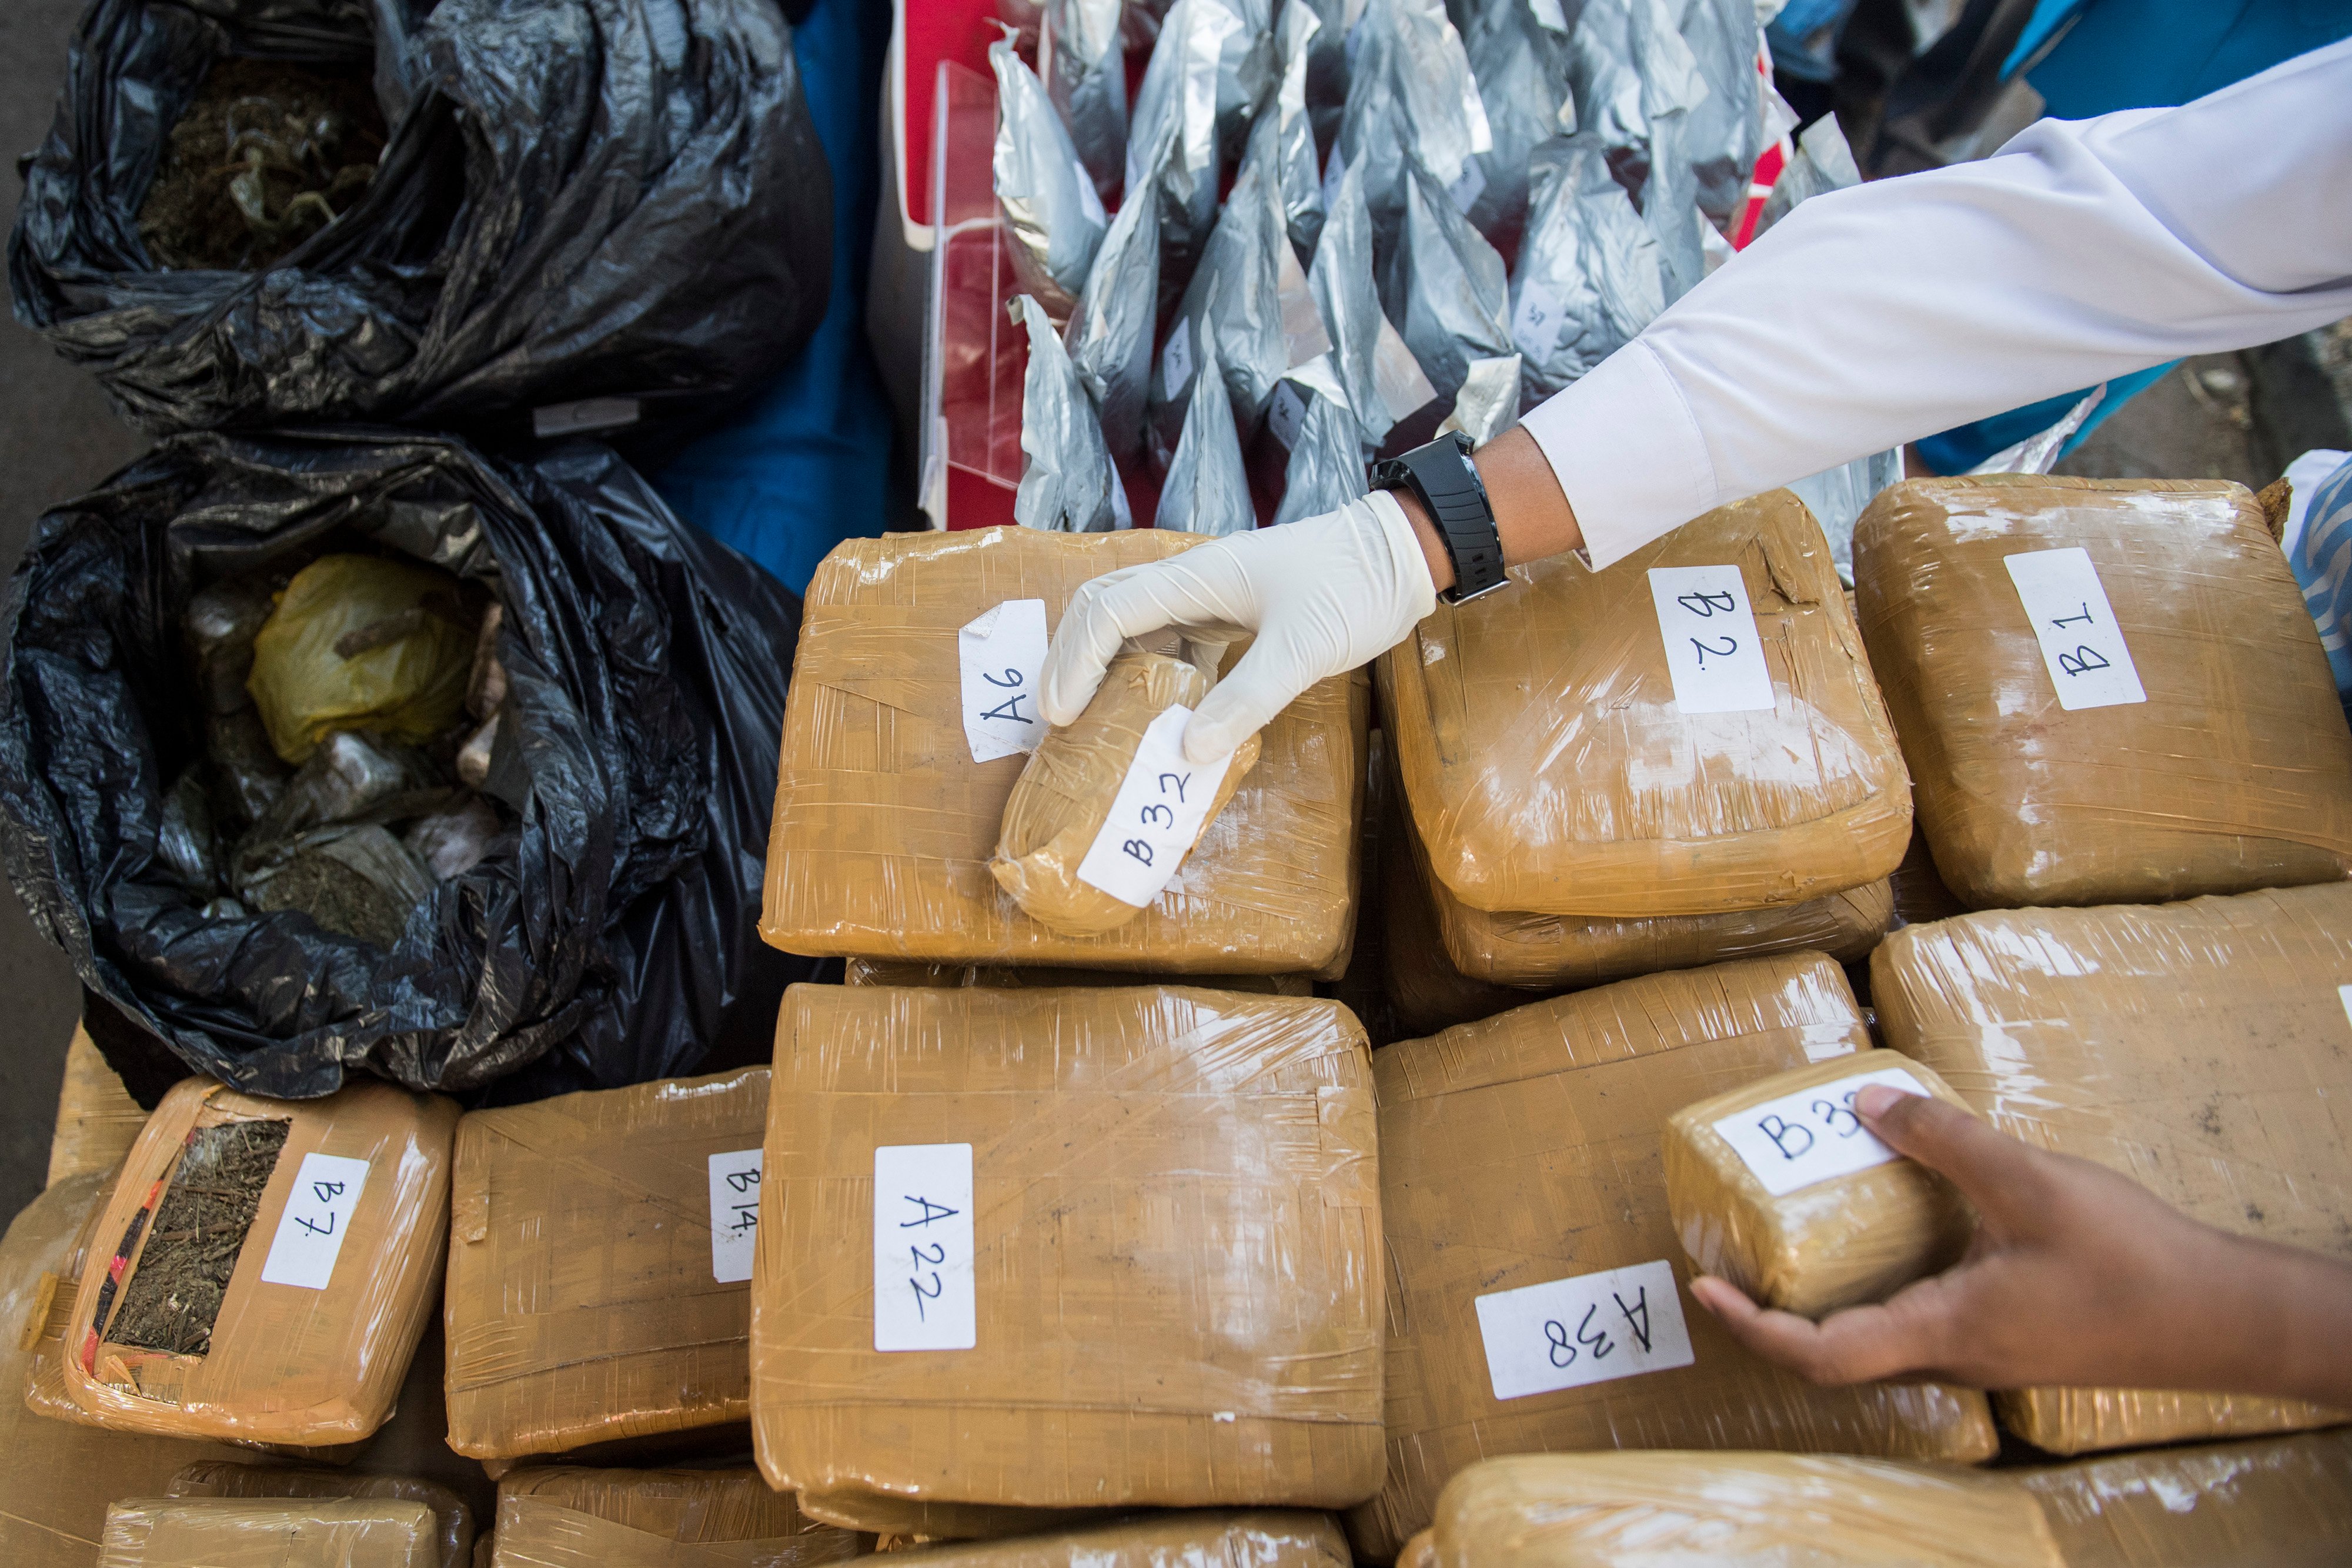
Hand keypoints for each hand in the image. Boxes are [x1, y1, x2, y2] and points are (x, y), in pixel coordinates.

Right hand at [1039, 491, 1437, 763]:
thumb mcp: (1304, 649)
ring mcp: (1210, 593)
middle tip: (1057, 721)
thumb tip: (1188, 753)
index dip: (1074, 662)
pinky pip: (1173, 640)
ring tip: (1092, 721)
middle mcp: (1192, 579)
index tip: (1062, 716)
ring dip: (1106, 667)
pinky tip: (1157, 715)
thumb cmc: (1353, 588)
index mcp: (1197, 576)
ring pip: (1134, 625)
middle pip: (1105, 610)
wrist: (1401, 556)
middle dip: (1071, 660)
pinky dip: (1152, 675)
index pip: (1109, 612)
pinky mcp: (1230, 612)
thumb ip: (1246, 699)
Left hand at [1688, 1085, 2351, 1406]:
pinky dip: (1887, 1281)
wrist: (2225, 1317)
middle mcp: (1954, 1353)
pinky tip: (1892, 1229)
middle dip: (1776, 1313)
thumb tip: (1865, 1103)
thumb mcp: (2029, 1183)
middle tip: (1734, 1258)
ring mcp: (1985, 1350)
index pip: (1822, 1352)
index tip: (1706, 1288)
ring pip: (1883, 1336)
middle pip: (1840, 1352)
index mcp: (1944, 1329)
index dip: (1754, 1327)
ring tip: (1793, 1237)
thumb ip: (1946, 1141)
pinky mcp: (2012, 1334)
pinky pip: (1926, 1317)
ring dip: (1831, 1297)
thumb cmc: (2132, 1262)